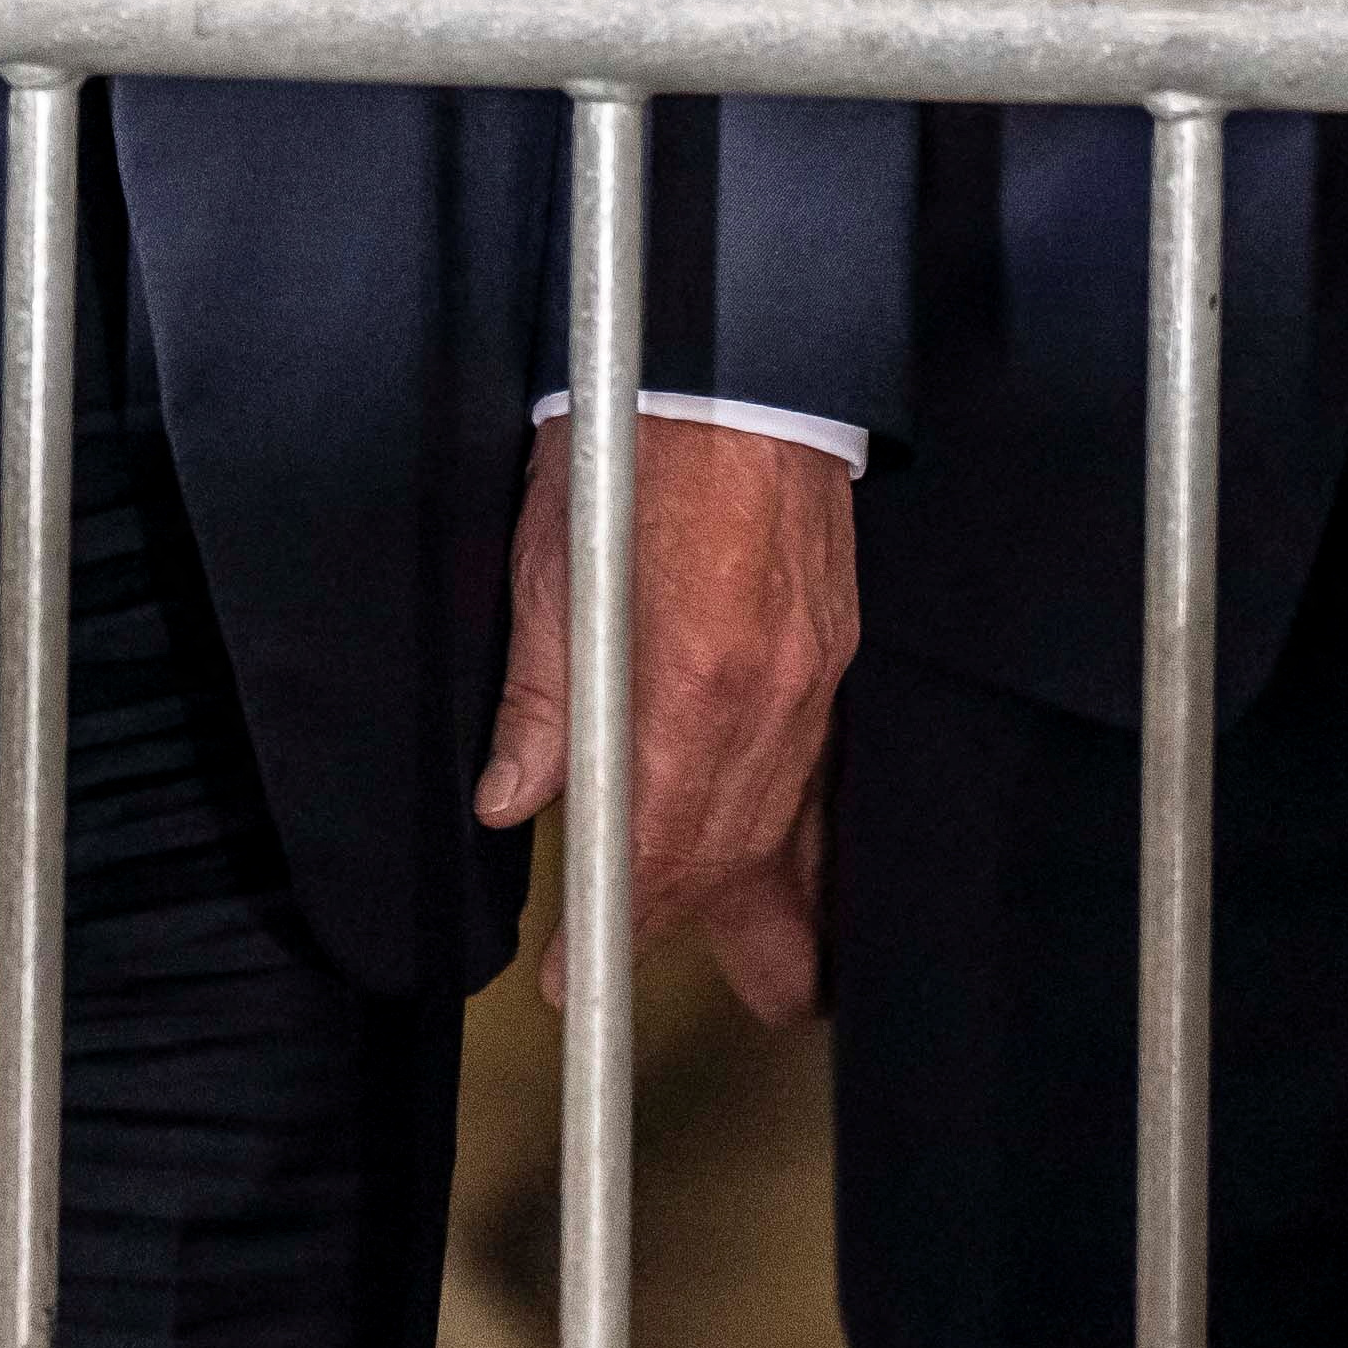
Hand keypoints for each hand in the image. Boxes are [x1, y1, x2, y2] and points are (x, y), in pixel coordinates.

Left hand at [473, 415, 858, 1018]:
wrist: (731, 367)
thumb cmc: (626, 446)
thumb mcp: (548, 564)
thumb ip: (540, 699)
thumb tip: (511, 801)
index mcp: (686, 686)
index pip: (652, 850)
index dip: (612, 926)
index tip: (572, 976)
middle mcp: (765, 702)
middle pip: (734, 857)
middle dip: (699, 932)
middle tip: (653, 979)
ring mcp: (814, 679)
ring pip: (787, 824)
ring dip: (760, 898)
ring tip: (765, 973)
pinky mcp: (836, 651)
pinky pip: (820, 771)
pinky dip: (802, 828)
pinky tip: (798, 865)